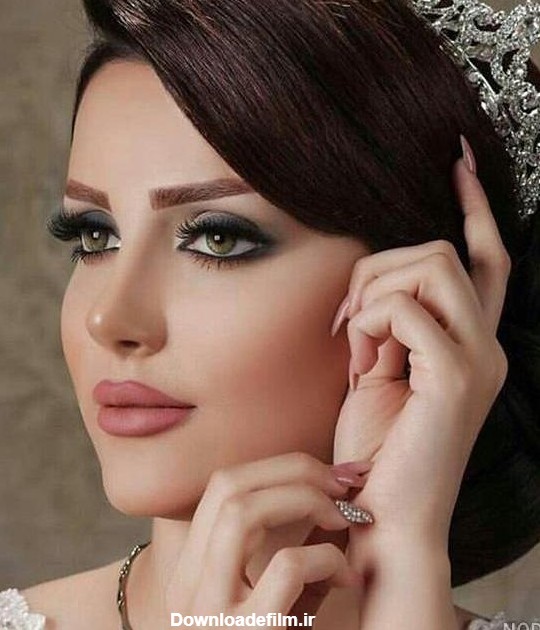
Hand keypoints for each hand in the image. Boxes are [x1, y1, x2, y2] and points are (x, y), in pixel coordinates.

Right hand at [163, 452, 365, 626]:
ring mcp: (209, 613)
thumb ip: (274, 550)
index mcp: (192, 571)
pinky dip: (326, 559)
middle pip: (228, 485)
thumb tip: (324, 491)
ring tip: (343, 518)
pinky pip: (285, 568)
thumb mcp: (262, 598)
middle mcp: (188, 587)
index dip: (278, 465)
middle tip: (342, 485)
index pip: (221, 484)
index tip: (325, 472)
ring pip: (242, 510)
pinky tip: (345, 580)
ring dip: (305, 499)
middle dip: (295, 469)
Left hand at [331, 154, 510, 549]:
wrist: (381, 512)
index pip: (485, 259)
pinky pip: (404, 307)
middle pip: (440, 251)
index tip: (459, 161)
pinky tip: (360, 361)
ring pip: (427, 265)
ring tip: (357, 345)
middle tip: (350, 320)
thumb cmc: (374, 445)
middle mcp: (487, 345)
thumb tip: (372, 286)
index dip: (475, 207)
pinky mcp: (456, 375)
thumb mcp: (378, 368)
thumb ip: (388, 322)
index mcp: (469, 342)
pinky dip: (369, 323)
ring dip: (373, 295)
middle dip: (378, 270)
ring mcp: (477, 358)